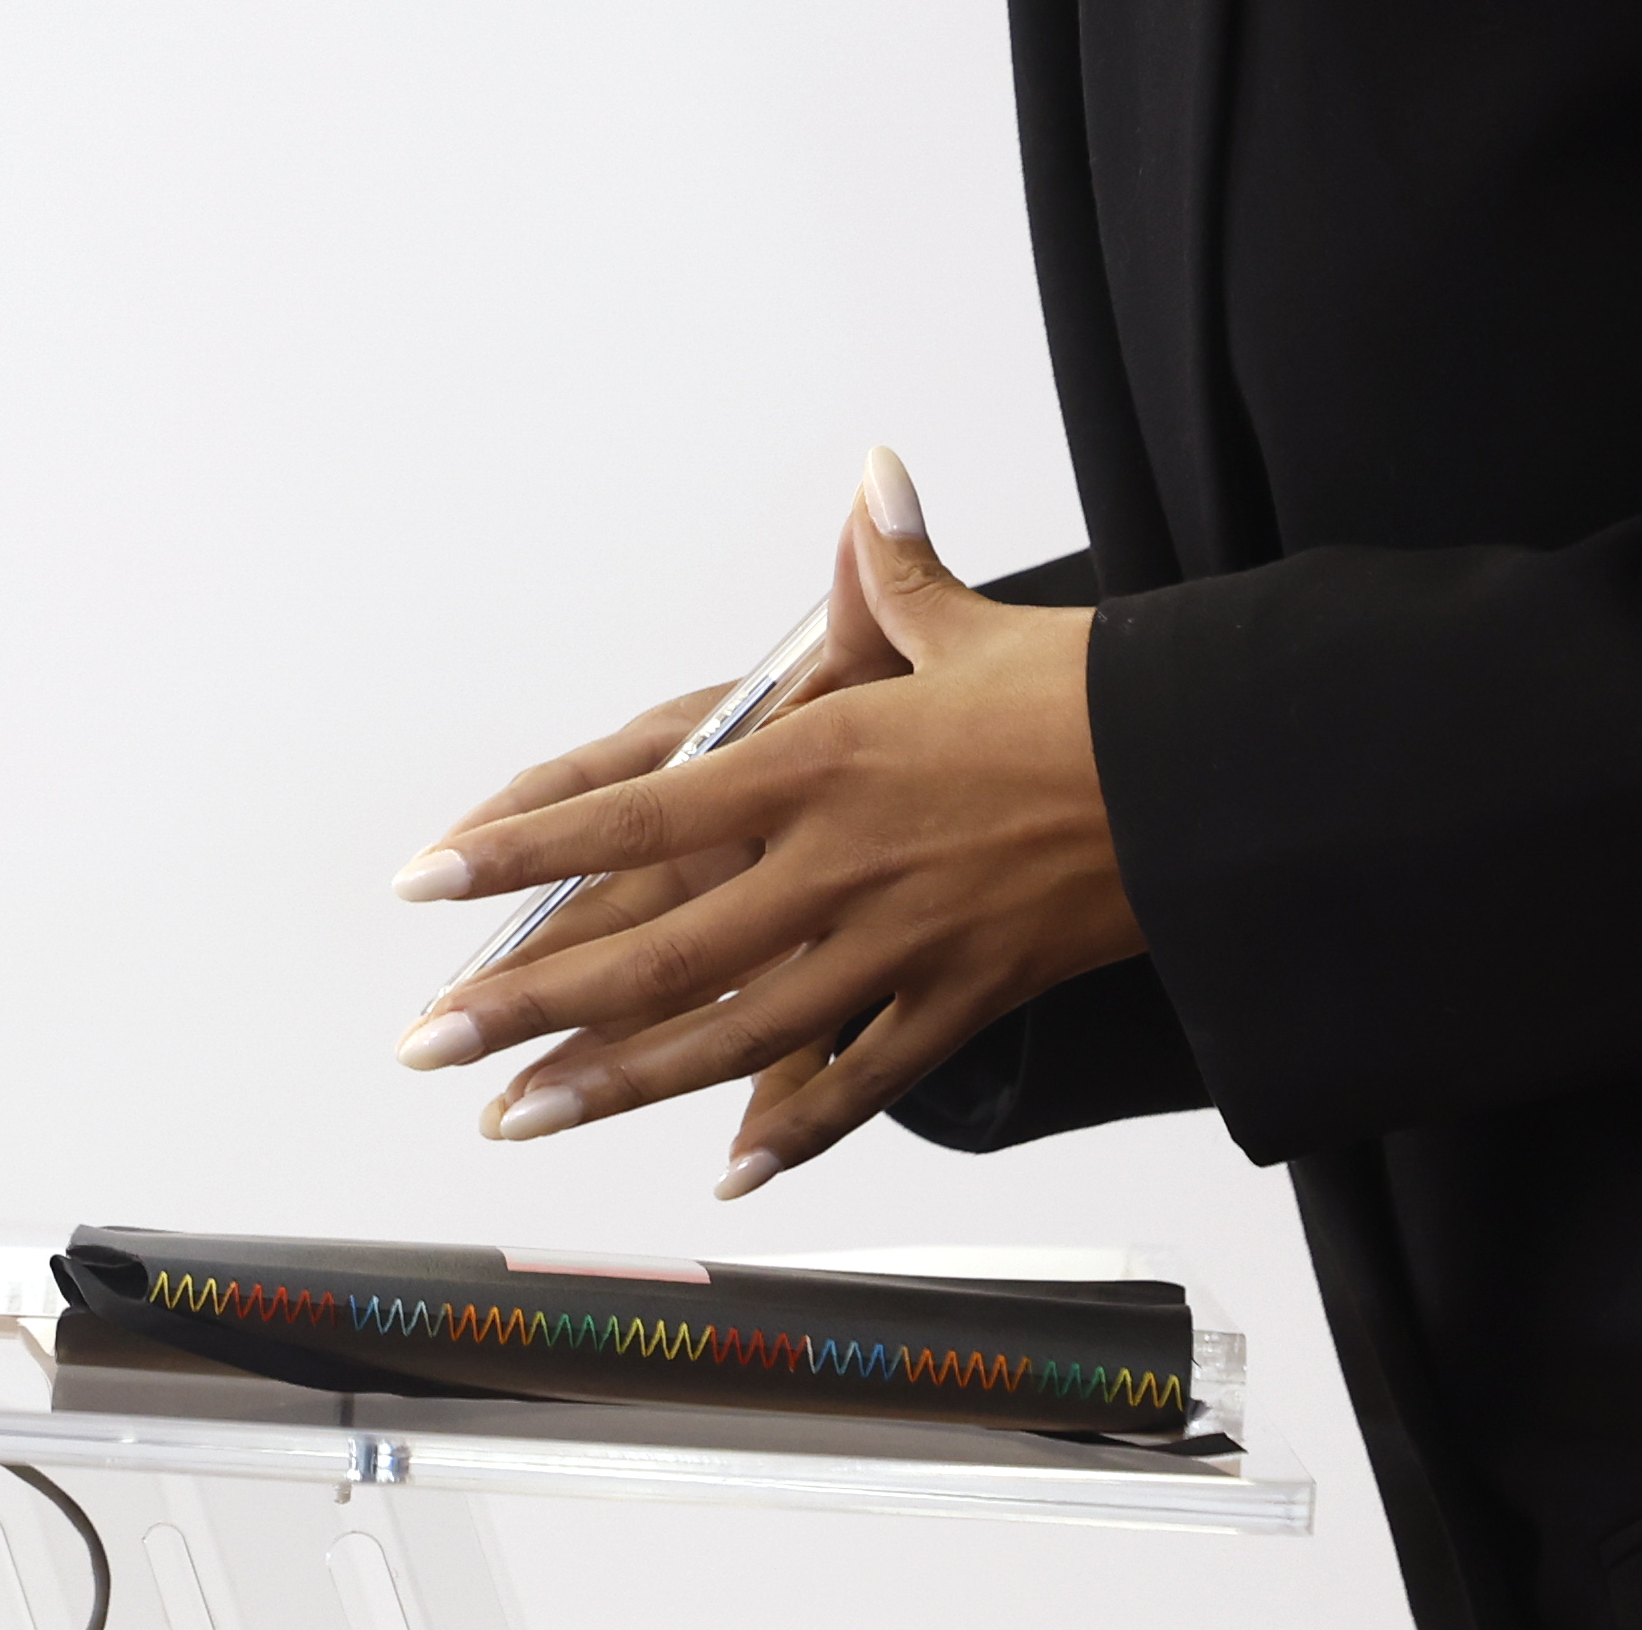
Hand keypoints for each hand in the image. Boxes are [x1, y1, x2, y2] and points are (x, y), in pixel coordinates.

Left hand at [383, 450, 1138, 1195]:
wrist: (1215, 780)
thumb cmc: (1085, 694)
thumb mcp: (968, 624)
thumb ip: (892, 570)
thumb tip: (872, 475)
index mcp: (816, 763)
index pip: (631, 812)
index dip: (521, 852)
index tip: (426, 881)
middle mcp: (836, 864)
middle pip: (655, 949)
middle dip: (529, 1001)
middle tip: (429, 1040)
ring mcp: (896, 946)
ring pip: (730, 1035)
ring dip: (618, 1083)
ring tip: (520, 1117)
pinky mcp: (964, 1000)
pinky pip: (863, 1079)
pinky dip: (795, 1127)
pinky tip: (732, 1165)